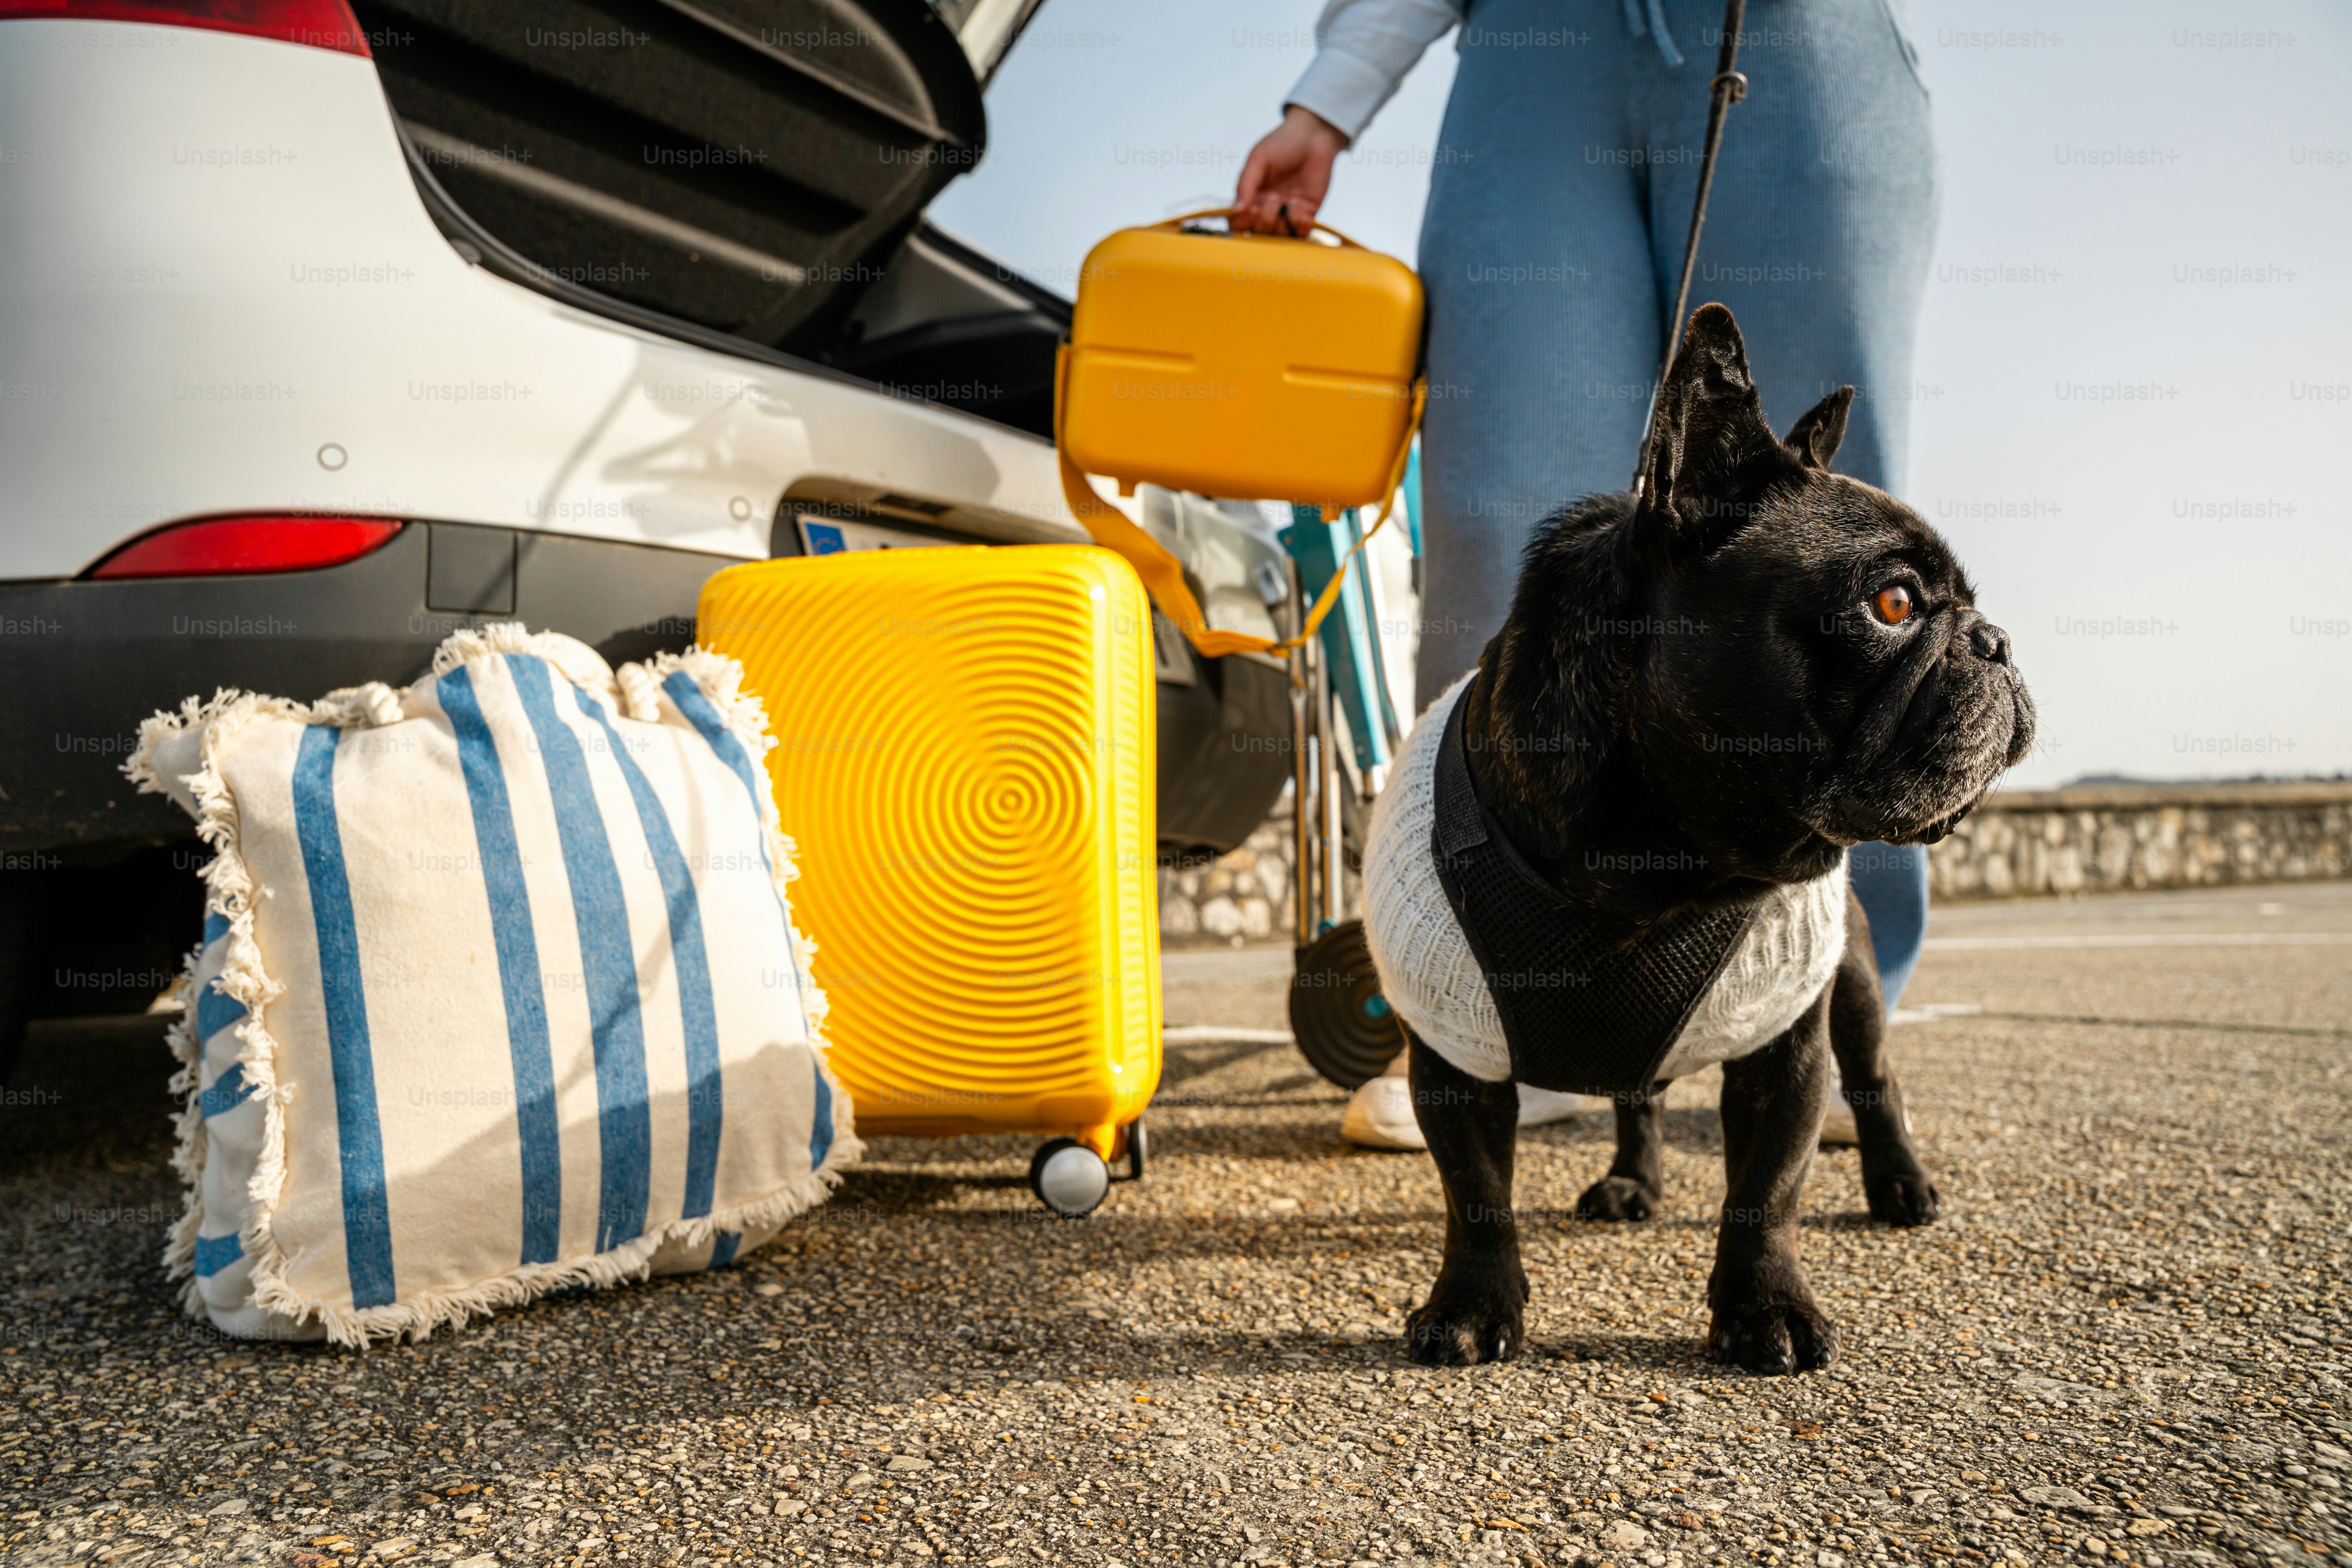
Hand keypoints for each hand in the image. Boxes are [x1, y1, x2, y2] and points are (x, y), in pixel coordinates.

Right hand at [1231, 105, 1348, 233]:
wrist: (1313, 135)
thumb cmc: (1283, 143)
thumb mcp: (1258, 159)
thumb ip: (1246, 184)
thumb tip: (1236, 210)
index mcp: (1251, 197)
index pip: (1238, 223)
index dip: (1242, 223)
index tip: (1251, 208)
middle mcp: (1267, 209)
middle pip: (1258, 233)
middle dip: (1264, 221)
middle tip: (1274, 199)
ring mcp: (1287, 213)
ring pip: (1279, 237)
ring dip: (1283, 223)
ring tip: (1291, 201)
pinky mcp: (1307, 214)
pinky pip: (1301, 234)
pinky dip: (1300, 227)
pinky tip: (1302, 212)